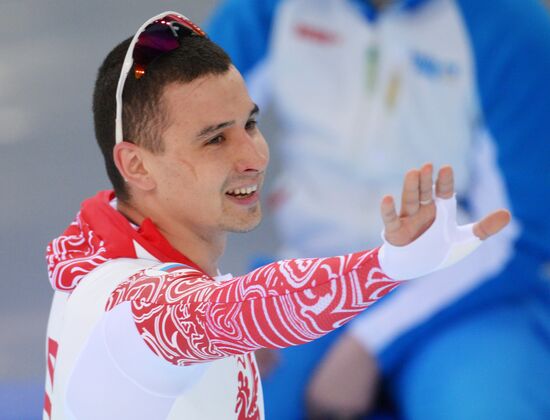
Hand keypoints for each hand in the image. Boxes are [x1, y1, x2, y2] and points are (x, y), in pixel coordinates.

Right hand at [381, 163, 509, 246]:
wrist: (413, 267)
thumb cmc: (438, 251)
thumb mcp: (465, 240)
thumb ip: (485, 228)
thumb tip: (508, 214)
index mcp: (440, 210)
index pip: (443, 192)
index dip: (445, 182)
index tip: (446, 168)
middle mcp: (423, 211)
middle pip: (425, 193)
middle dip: (426, 181)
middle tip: (428, 166)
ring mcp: (408, 220)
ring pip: (409, 200)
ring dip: (410, 187)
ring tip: (412, 172)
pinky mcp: (394, 232)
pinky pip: (391, 219)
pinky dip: (387, 210)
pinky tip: (386, 198)